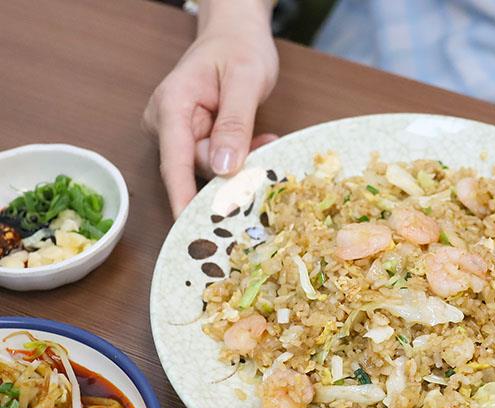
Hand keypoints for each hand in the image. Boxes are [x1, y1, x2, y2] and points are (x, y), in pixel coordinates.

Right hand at [143, 1, 277, 216]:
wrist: (235, 32)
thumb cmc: (239, 47)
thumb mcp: (245, 80)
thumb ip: (236, 124)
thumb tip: (225, 169)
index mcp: (172, 106)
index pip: (174, 163)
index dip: (184, 199)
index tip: (191, 230)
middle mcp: (167, 123)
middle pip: (196, 169)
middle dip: (234, 170)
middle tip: (267, 151)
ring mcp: (179, 133)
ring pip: (212, 168)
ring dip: (243, 161)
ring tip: (267, 138)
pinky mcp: (194, 140)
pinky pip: (219, 161)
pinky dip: (242, 156)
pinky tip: (260, 140)